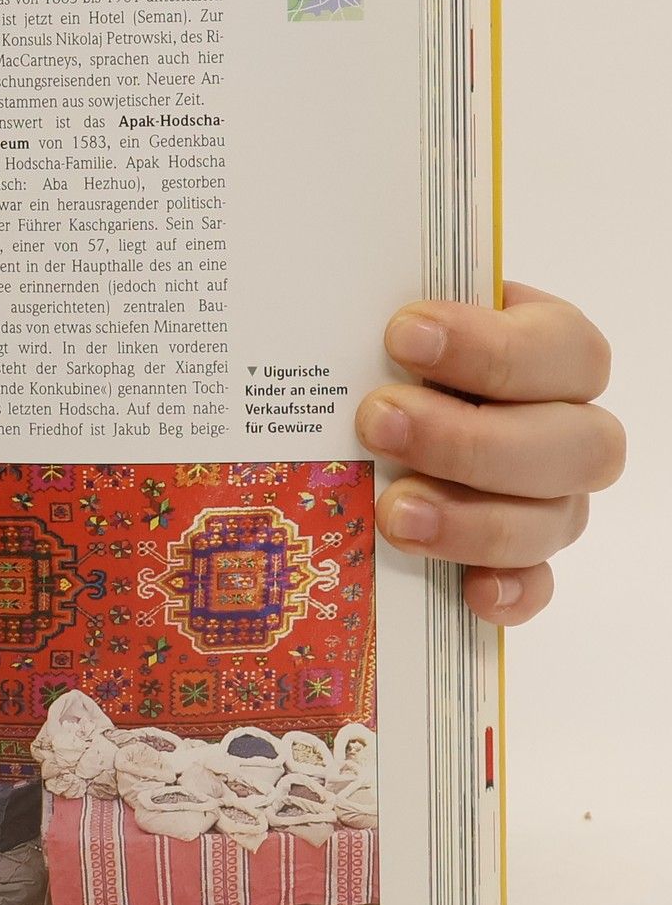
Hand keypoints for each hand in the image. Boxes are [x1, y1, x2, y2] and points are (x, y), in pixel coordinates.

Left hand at [357, 284, 622, 625]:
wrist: (357, 407)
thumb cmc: (376, 354)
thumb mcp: (378, 322)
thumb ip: (378, 318)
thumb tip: (329, 311)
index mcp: (546, 349)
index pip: (562, 347)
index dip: (491, 346)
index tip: (401, 334)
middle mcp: (564, 427)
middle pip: (575, 444)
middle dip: (471, 439)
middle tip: (377, 422)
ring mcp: (549, 499)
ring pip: (554, 519)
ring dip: (473, 520)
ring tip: (392, 511)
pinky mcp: (518, 561)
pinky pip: (535, 586)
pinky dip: (509, 593)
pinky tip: (469, 590)